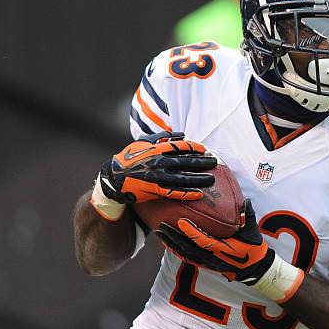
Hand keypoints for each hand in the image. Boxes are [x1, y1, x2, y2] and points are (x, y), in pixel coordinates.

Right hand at [90, 131, 216, 220]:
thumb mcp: (142, 143)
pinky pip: (174, 192)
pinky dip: (186, 193)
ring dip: (198, 179)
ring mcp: (157, 177)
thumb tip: (180, 134)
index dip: (194, 147)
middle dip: (201, 162)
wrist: (113, 177)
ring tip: (211, 180)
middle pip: (184, 162)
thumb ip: (161, 137)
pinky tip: (198, 194)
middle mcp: (158, 163)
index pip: (179, 146)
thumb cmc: (129, 158)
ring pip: (182, 178)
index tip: (205, 149)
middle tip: (215, 163)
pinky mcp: (154, 190)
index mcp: (156, 150)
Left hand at [156, 199, 274, 284]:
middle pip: (187, 248)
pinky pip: (186, 257)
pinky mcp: (204, 264)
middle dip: (173, 237)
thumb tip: (245, 200)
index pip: (203, 241)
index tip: (180, 221)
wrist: (253, 267)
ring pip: (184, 254)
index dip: (191, 232)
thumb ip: (248, 215)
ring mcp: (206, 262)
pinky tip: (167, 242)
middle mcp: (211, 258)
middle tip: (161, 225)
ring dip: (171, 243)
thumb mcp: (252, 231)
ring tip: (159, 232)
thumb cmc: (252, 247)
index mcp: (222, 249)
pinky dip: (175, 250)